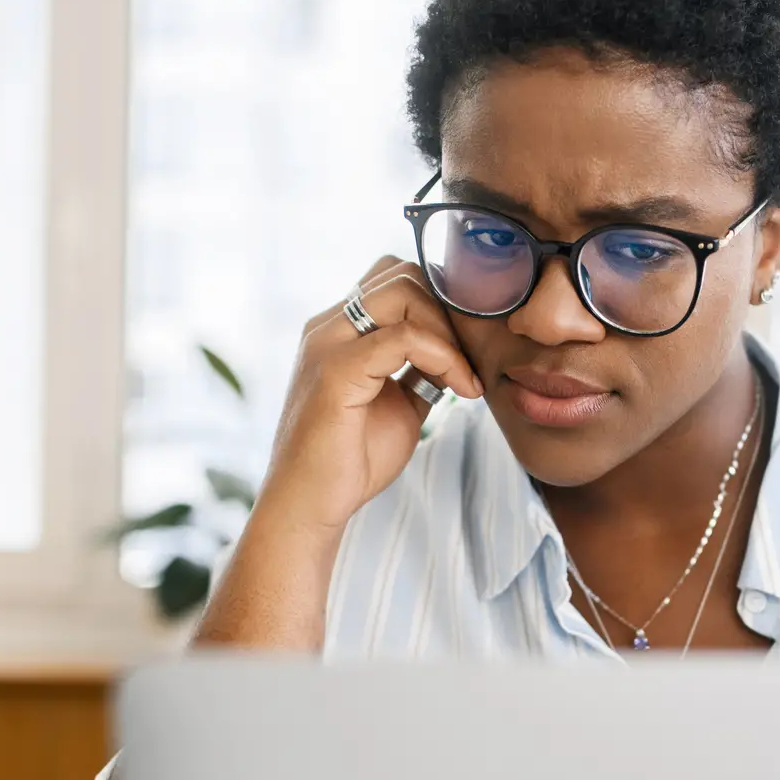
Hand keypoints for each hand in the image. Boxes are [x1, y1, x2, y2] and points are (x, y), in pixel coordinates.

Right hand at [262, 257, 484, 535]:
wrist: (311, 505)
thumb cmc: (350, 461)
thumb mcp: (398, 404)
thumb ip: (418, 372)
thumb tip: (454, 356)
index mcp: (339, 330)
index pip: (395, 278)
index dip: (440, 306)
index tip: (465, 355)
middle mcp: (328, 327)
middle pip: (403, 273)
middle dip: (448, 313)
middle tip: (468, 364)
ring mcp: (328, 344)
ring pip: (403, 292)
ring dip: (448, 333)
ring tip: (465, 380)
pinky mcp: (336, 371)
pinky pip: (403, 338)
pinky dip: (444, 357)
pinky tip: (461, 390)